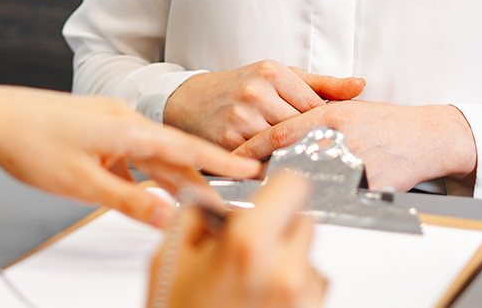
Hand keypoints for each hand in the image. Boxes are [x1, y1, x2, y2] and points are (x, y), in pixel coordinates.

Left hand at [0, 86, 262, 227]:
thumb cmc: (30, 143)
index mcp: (128, 129)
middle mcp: (124, 118)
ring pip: (151, 154)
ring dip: (171, 179)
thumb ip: (130, 202)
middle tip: (230, 199)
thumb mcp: (83, 185)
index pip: (188, 151)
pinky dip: (144, 171)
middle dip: (202, 179)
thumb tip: (168, 218)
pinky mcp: (94, 125)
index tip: (253, 171)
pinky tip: (142, 190)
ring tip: (194, 203)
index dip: (222, 165)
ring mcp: (108, 120)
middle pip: (174, 154)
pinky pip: (131, 150)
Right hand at [150, 171, 325, 307]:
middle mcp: (284, 271)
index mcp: (248, 244)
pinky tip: (261, 303)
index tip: (269, 196)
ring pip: (309, 257)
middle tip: (248, 249)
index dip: (279, 189)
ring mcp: (302, 300)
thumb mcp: (168, 258)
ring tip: (251, 284)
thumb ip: (194, 216)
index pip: (294, 185)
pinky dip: (293, 290)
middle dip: (278, 228)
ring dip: (288, 261)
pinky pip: (313, 288)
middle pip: (304, 221)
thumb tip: (211, 197)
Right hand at [164, 61, 364, 149]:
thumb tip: (360, 86)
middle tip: (324, 156)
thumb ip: (323, 84)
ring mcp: (241, 116)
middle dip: (311, 142)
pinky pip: (261, 160)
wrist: (191, 100)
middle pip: (301, 127)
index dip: (324, 124)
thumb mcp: (282, 77)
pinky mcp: (228, 140)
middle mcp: (256, 92)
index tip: (332, 135)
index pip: (315, 105)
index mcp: (272, 71)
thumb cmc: (241, 87)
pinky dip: (271, 166)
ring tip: (301, 163)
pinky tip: (276, 168)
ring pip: (283, 146)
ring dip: (293, 156)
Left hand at [234, 101, 475, 192]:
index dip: (253, 147)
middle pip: (289, 158)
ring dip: (290, 190)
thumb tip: (277, 132)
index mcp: (329, 114)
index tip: (234, 157)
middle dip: (265, 172)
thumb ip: (313, 116)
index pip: (280, 132)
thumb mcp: (347, 108)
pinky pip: (337, 195)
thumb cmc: (386, 122)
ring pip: (309, 179)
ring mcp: (353, 160)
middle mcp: (338, 135)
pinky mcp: (368, 182)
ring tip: (269, 197)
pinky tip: (308, 206)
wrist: (426, 136)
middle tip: (242, 182)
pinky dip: (320, 200)